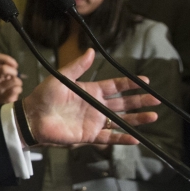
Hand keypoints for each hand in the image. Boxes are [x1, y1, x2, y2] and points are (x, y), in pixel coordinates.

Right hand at [0, 53, 23, 104]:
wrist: (1, 102)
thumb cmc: (5, 85)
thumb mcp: (4, 74)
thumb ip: (8, 67)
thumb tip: (14, 65)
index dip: (6, 58)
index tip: (14, 65)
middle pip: (3, 69)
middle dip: (14, 72)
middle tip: (15, 76)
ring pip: (14, 80)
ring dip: (18, 82)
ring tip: (15, 86)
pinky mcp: (3, 97)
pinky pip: (16, 89)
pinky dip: (19, 89)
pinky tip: (15, 92)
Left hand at [23, 49, 159, 144]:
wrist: (33, 117)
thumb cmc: (44, 96)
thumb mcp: (61, 78)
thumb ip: (77, 66)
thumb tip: (91, 51)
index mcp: (90, 91)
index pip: (115, 86)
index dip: (130, 84)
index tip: (145, 82)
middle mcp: (95, 106)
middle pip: (123, 103)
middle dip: (140, 101)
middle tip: (156, 99)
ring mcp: (94, 121)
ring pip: (120, 120)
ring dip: (136, 119)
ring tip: (153, 116)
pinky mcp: (89, 135)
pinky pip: (109, 138)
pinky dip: (122, 139)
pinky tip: (136, 139)